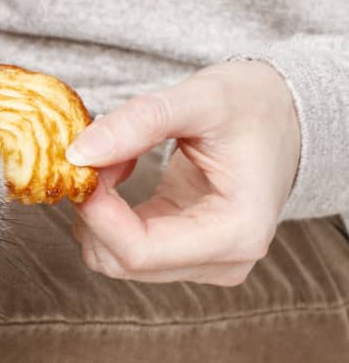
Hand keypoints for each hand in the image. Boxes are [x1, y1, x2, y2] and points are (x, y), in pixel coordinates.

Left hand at [68, 61, 300, 285]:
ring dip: (97, 210)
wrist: (284, 114)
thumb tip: (79, 153)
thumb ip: (141, 121)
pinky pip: (121, 247)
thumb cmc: (255, 104)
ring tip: (117, 157)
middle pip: (121, 261)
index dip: (97, 213)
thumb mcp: (202, 98)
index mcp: (237, 232)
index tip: (84, 165)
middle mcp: (222, 261)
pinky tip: (120, 173)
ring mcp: (201, 264)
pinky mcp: (181, 255)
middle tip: (97, 153)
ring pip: (114, 259)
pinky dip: (106, 213)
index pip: (139, 252)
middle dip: (94, 209)